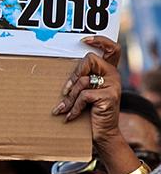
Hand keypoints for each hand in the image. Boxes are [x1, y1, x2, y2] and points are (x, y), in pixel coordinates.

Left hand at [52, 38, 138, 173]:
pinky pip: (84, 95)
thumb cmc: (89, 112)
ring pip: (82, 80)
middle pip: (89, 60)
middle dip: (73, 75)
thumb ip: (81, 79)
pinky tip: (69, 116)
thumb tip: (60, 72)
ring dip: (69, 98)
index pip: (112, 48)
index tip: (84, 40)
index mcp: (108, 71)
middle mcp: (113, 75)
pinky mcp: (109, 96)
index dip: (100, 40)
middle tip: (65, 91)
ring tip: (62, 109)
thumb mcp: (85, 92)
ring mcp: (113, 85)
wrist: (102, 134)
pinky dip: (74, 107)